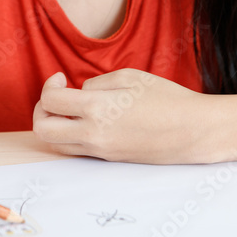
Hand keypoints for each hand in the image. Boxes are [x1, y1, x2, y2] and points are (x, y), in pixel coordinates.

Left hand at [33, 69, 211, 163]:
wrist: (195, 132)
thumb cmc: (168, 99)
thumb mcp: (130, 77)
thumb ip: (97, 83)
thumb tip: (81, 93)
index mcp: (98, 109)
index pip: (51, 102)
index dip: (48, 86)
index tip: (61, 79)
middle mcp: (94, 134)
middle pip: (43, 131)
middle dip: (41, 111)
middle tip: (55, 96)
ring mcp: (101, 151)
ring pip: (57, 145)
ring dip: (54, 126)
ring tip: (69, 109)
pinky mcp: (110, 160)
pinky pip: (77, 151)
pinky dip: (71, 136)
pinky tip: (86, 120)